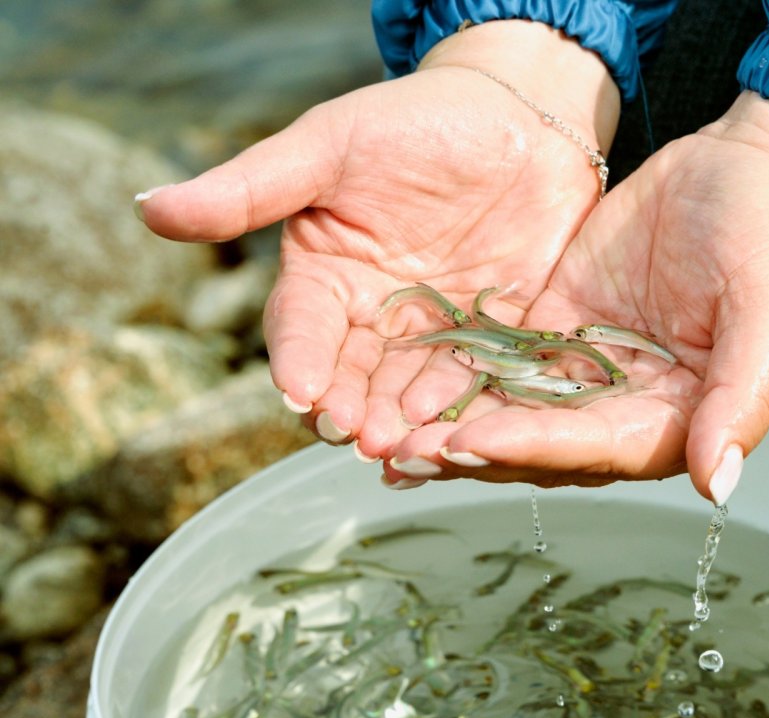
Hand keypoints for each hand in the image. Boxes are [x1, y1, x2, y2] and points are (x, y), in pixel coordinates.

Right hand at [135, 21, 618, 456]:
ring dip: (407, 422)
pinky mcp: (496, 333)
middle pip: (356, 375)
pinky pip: (481, 376)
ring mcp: (437, 329)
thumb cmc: (412, 121)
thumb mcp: (329, 146)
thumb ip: (251, 188)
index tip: (300, 391)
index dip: (301, 360)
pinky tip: (466, 427)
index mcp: (326, 276)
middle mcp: (376, 315)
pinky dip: (470, 403)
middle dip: (354, 409)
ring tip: (407, 447)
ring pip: (412, 388)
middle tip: (358, 437)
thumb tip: (149, 208)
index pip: (303, 328)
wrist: (516, 115)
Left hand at [383, 92, 768, 502]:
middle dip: (475, 450)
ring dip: (453, 423)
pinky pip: (501, 356)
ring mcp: (588, 368)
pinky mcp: (558, 327)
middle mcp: (628, 407)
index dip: (535, 448)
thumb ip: (741, 397)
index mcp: (681, 418)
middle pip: (544, 444)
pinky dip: (455, 371)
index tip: (471, 440)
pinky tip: (402, 380)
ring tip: (383, 433)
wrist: (749, 164)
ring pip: (511, 408)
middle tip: (402, 451)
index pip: (599, 449)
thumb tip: (715, 485)